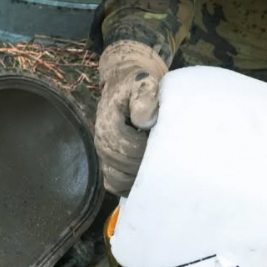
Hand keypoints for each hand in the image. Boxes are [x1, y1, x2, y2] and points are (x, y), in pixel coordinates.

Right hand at [95, 41, 167, 195]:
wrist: (126, 82)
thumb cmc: (138, 84)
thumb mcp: (144, 81)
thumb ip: (145, 96)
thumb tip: (145, 121)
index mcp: (109, 123)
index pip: (129, 149)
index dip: (149, 150)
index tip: (164, 142)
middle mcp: (102, 140)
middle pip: (124, 167)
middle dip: (146, 164)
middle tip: (165, 156)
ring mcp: (104, 153)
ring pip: (118, 179)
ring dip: (138, 177)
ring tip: (156, 165)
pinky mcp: (108, 161)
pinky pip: (114, 183)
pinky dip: (129, 185)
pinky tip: (145, 177)